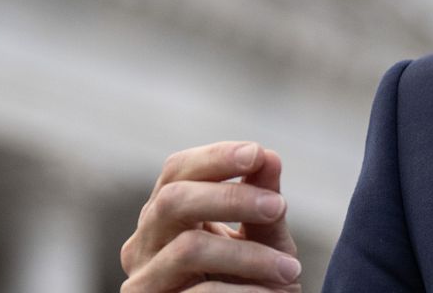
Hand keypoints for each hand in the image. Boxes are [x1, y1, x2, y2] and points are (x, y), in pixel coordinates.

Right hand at [121, 141, 303, 291]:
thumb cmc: (252, 284)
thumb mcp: (263, 240)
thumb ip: (262, 200)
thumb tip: (268, 157)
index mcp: (164, 216)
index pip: (177, 171)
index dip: (214, 157)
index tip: (257, 154)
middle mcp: (143, 245)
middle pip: (172, 200)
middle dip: (230, 197)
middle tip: (278, 206)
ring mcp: (143, 281)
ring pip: (187, 249)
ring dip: (247, 255)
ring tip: (289, 268)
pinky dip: (244, 292)